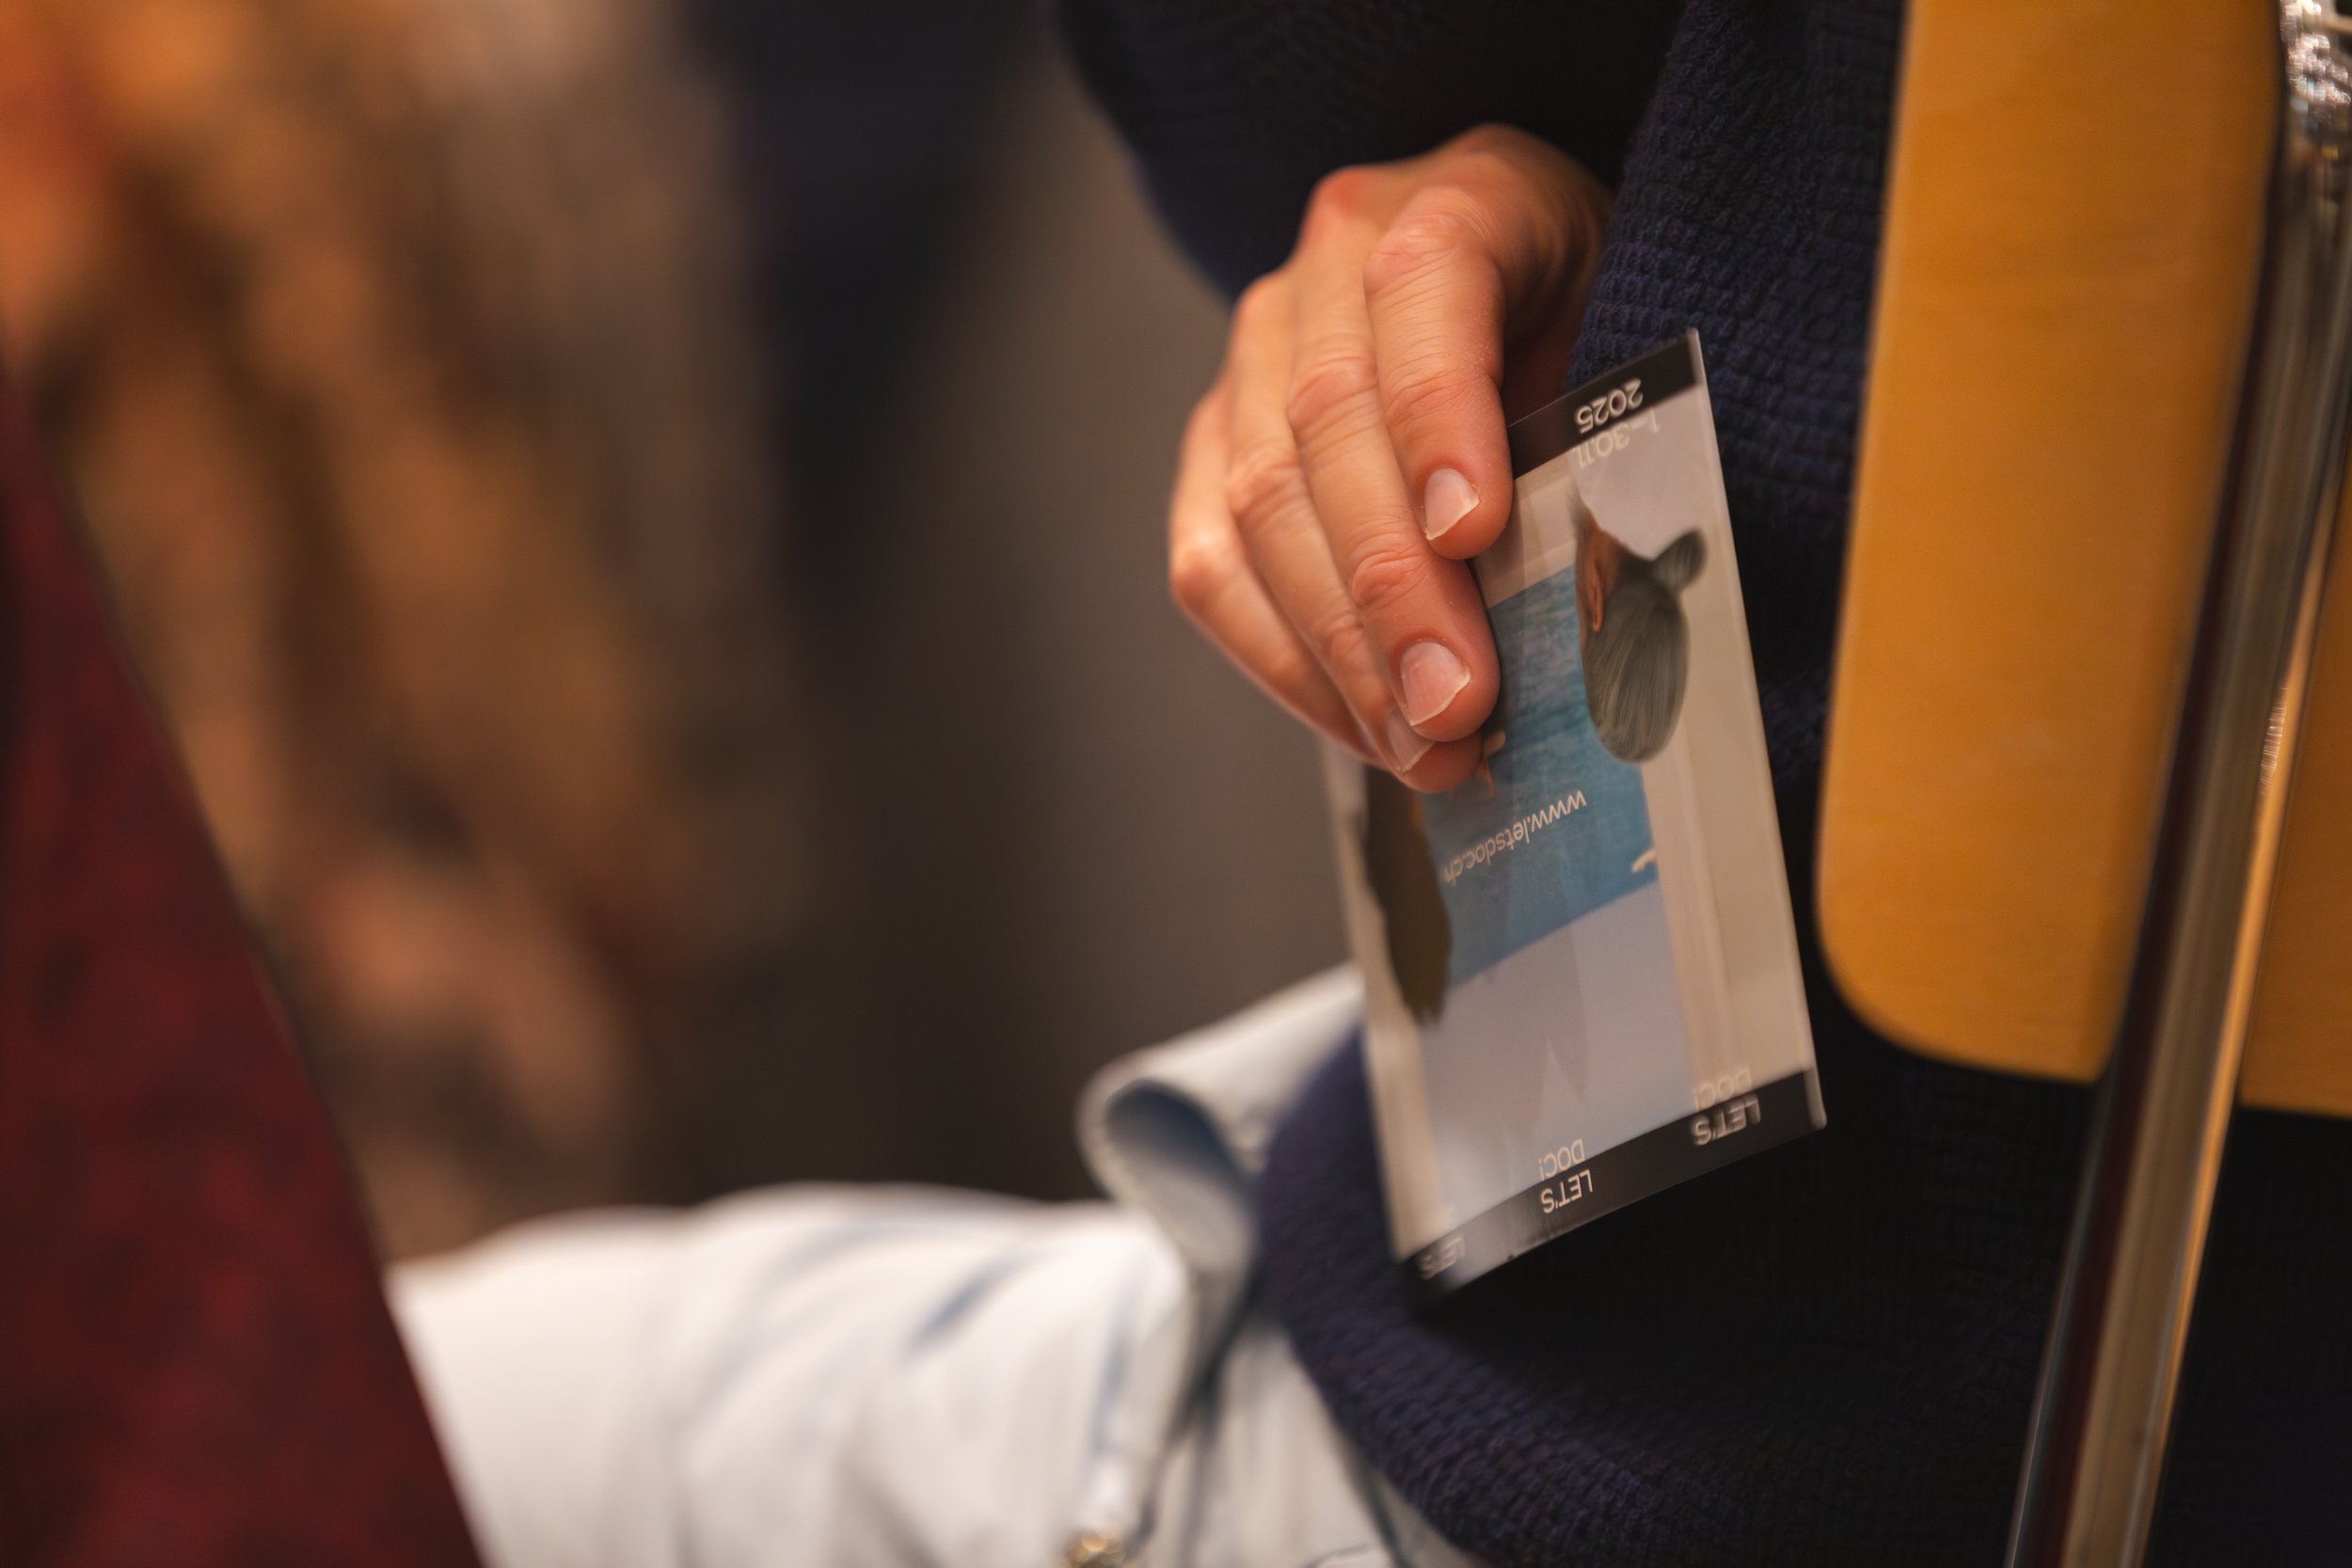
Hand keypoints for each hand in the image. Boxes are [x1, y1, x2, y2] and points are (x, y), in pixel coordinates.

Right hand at [1168, 125, 1607, 788]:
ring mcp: (1257, 354)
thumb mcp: (1639, 346)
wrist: (1529, 297)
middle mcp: (1332, 263)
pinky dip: (1284, 661)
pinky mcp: (1216, 444)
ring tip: (1423, 744)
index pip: (1426, 288)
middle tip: (1455, 702)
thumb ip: (1609, 435)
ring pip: (1259, 505)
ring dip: (1339, 648)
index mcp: (1462, 197)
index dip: (1441, 415)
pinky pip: (1211, 564)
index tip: (1473, 531)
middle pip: (1328, 424)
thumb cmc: (1597, 331)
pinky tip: (1364, 725)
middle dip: (1392, 586)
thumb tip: (1591, 607)